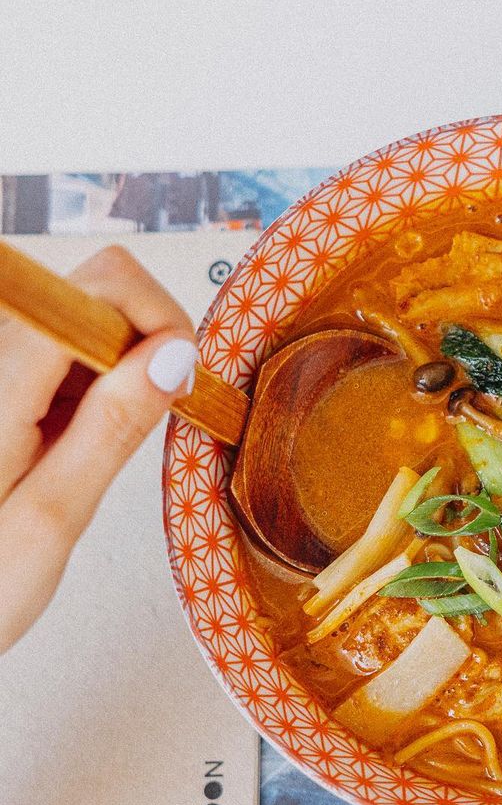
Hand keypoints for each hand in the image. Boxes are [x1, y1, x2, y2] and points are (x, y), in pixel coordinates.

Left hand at [0, 246, 195, 652]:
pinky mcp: (8, 388)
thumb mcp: (54, 517)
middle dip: (150, 342)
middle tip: (157, 413)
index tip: (181, 380)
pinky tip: (91, 439)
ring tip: (112, 442)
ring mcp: (1, 372)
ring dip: (128, 369)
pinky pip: (72, 360)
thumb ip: (113, 428)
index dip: (158, 319)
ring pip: (90, 325)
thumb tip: (174, 355)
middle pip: (97, 293)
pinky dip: (105, 387)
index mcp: (0, 385)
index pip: (100, 287)